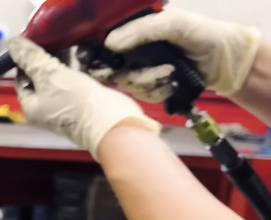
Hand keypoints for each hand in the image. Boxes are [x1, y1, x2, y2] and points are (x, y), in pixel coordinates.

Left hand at [7, 37, 159, 159]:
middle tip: (53, 40)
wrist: (111, 122)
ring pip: (58, 79)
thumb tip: (13, 45)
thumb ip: (30, 59)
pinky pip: (75, 82)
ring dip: (62, 63)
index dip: (25, 61)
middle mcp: (45, 110)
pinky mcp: (83, 102)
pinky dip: (76, 69)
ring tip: (68, 45)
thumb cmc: (75, 102)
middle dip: (45, 59)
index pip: (20, 80)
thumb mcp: (48, 75)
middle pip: (40, 79)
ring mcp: (65, 107)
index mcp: (31, 107)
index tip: (34, 42)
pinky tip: (82, 57)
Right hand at [100, 9, 260, 101]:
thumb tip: (110, 44)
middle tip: (132, 72)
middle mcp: (133, 52)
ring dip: (147, 81)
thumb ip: (142, 30)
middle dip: (123, 72)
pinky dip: (157, 91)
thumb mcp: (172, 23)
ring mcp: (142, 71)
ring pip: (127, 83)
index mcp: (134, 31)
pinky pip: (143, 95)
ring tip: (169, 73)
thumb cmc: (201, 33)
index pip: (103, 42)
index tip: (96, 62)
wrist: (225, 60)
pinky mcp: (151, 88)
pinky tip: (171, 83)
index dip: (95, 53)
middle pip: (109, 68)